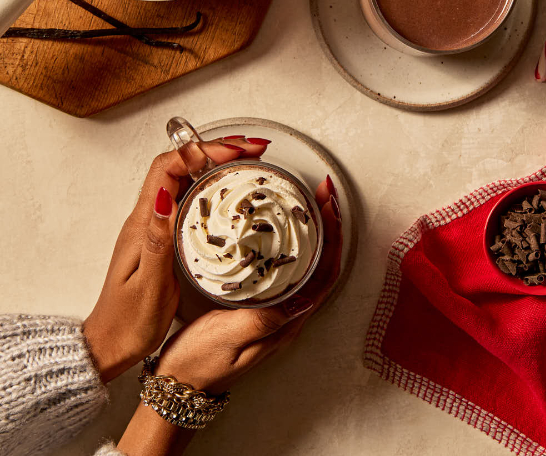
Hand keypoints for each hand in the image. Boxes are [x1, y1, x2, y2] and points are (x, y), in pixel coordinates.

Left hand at [83, 135, 269, 382]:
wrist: (110, 344)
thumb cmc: (128, 322)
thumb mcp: (149, 285)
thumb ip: (157, 241)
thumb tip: (163, 197)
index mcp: (143, 224)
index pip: (168, 169)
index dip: (201, 151)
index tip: (233, 150)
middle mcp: (147, 218)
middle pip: (179, 165)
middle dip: (216, 148)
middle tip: (252, 148)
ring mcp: (154, 224)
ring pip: (184, 177)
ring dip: (215, 161)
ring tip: (247, 158)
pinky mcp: (162, 235)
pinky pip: (187, 196)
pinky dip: (211, 183)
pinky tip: (229, 188)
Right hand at [153, 176, 340, 390]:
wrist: (179, 385)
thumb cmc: (199, 363)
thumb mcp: (228, 338)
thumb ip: (263, 320)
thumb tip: (300, 301)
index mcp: (285, 323)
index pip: (324, 274)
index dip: (332, 238)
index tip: (328, 206)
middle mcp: (287, 317)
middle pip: (321, 265)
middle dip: (328, 227)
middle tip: (322, 194)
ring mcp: (275, 311)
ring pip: (307, 265)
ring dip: (313, 234)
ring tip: (309, 203)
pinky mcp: (260, 306)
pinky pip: (287, 270)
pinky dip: (292, 244)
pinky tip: (282, 231)